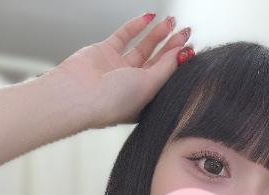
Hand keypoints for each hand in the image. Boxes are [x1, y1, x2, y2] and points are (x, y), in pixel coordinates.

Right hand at [51, 13, 192, 129]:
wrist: (78, 95)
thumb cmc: (112, 102)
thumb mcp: (148, 85)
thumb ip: (166, 68)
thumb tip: (181, 53)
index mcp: (143, 99)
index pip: (165, 76)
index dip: (178, 60)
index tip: (190, 46)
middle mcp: (131, 85)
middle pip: (156, 61)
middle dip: (170, 44)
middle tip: (184, 30)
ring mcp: (117, 68)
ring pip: (141, 47)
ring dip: (156, 34)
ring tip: (170, 21)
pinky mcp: (104, 53)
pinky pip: (123, 36)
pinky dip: (136, 26)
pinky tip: (149, 18)